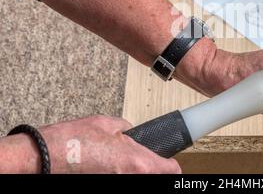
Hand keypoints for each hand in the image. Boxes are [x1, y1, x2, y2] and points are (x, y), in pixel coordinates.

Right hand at [0, 115, 180, 173]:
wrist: (43, 158)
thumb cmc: (72, 141)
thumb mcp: (107, 124)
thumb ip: (127, 129)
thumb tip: (130, 132)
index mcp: (137, 162)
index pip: (171, 170)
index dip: (171, 164)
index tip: (168, 161)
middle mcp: (131, 179)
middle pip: (154, 177)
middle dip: (150, 168)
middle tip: (139, 160)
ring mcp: (117, 186)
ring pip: (136, 179)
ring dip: (132, 172)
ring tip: (116, 162)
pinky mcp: (104, 188)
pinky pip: (120, 180)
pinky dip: (117, 174)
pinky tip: (105, 167)